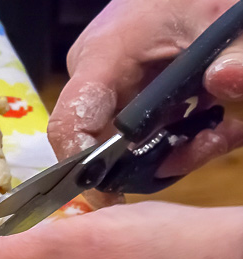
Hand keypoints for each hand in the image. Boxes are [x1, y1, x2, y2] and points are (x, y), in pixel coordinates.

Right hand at [47, 0, 242, 206]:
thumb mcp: (219, 16)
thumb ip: (234, 51)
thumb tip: (226, 83)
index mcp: (102, 59)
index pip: (70, 124)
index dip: (81, 168)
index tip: (111, 202)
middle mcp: (97, 81)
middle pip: (104, 144)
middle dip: (155, 159)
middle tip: (205, 148)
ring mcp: (113, 90)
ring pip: (131, 145)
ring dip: (179, 149)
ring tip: (221, 131)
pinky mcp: (130, 96)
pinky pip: (146, 134)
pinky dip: (183, 137)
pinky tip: (216, 123)